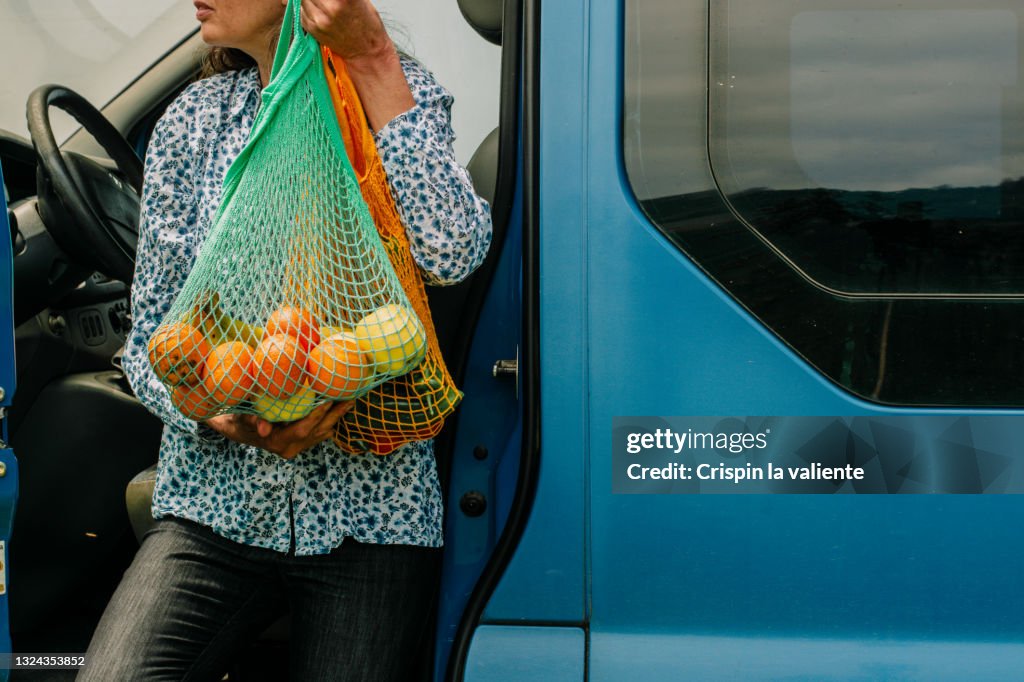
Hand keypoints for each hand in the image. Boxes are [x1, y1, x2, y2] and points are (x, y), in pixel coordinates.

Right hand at [205, 401, 353, 459]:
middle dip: (335, 414)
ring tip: (351, 398)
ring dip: (337, 416)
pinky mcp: (304, 442)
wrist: (239, 430)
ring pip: (323, 431)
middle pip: (319, 431)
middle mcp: (292, 448)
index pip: (302, 429)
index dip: (316, 415)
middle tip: (349, 396)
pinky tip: (341, 404)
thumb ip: (252, 420)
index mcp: (279, 443)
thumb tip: (262, 426)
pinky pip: (322, 431)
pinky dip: (331, 418)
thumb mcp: (242, 418)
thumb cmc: (239, 419)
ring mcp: (300, 447)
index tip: (328, 399)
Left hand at [298, 0, 414, 129]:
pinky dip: (307, 9)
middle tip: (325, 1)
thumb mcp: (359, 0)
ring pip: (303, 0)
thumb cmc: (367, 26)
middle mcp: (330, 8)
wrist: (366, 53)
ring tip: (322, 5)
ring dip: (310, 0)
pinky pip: (301, 12)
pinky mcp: (312, 29)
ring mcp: (319, 20)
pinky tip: (319, 12)